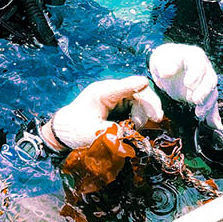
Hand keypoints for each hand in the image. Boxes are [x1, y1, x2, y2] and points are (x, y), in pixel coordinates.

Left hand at [44, 76, 163, 149]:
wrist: (65, 130)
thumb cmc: (76, 129)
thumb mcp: (94, 133)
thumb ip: (113, 133)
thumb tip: (130, 136)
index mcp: (102, 93)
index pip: (123, 86)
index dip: (136, 85)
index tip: (146, 85)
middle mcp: (110, 91)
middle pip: (136, 91)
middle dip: (148, 104)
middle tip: (157, 118)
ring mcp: (114, 97)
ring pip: (137, 99)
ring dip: (144, 112)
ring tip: (141, 126)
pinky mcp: (117, 104)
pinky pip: (134, 106)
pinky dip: (140, 114)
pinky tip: (139, 125)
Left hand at [149, 43, 221, 129]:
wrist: (167, 66)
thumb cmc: (165, 59)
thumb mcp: (161, 58)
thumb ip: (164, 64)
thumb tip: (166, 73)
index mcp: (194, 56)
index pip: (199, 64)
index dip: (196, 74)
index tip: (188, 84)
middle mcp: (204, 69)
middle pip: (210, 80)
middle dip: (204, 92)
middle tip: (195, 100)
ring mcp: (205, 82)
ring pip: (212, 93)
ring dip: (208, 105)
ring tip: (199, 114)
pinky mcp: (204, 95)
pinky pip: (211, 105)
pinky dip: (213, 116)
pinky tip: (215, 126)